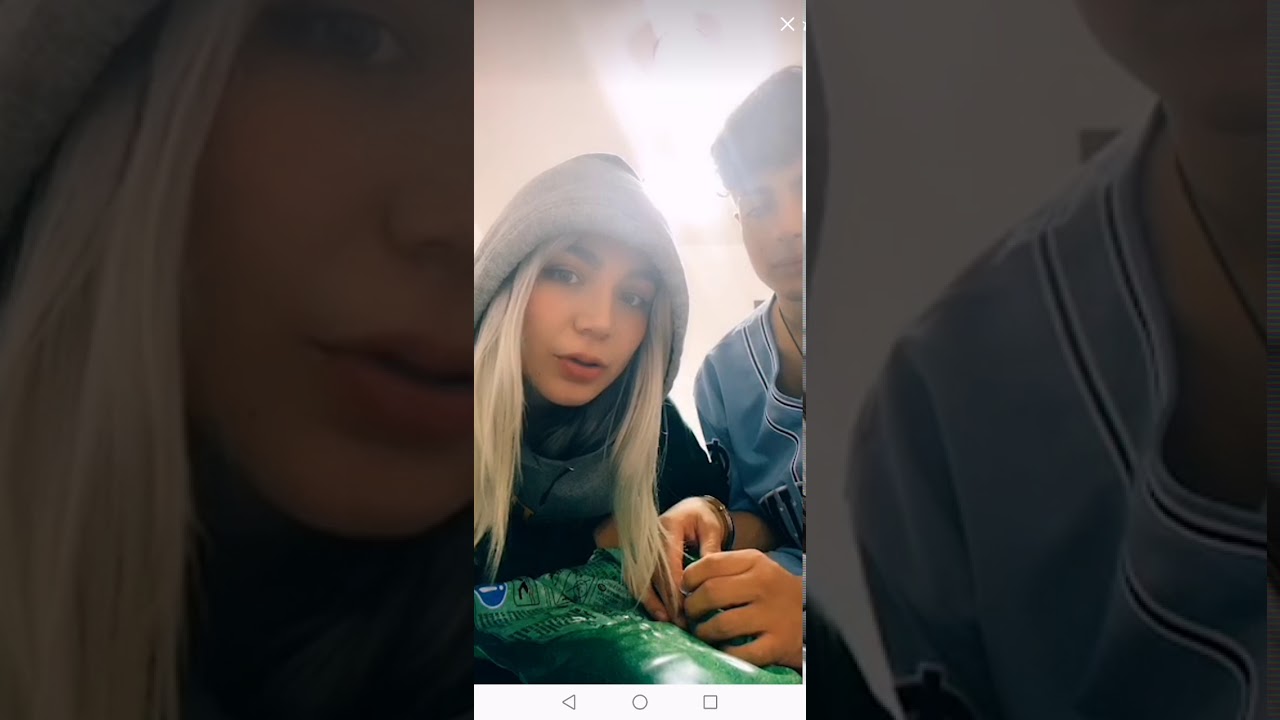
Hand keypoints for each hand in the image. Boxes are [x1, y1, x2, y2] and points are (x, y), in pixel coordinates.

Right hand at [638, 497, 726, 625]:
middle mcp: (649, 538)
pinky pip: (637, 581)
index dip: (674, 585)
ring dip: (653, 602)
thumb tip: (711, 578)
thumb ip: (711, 549)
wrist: (692, 510)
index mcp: (668, 527)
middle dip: (666, 599)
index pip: (667, 560)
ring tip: (668, 621)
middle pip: (653, 573)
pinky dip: (647, 598)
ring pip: (641, 579)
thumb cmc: (703, 519)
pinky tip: (659, 613)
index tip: (685, 606)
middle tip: (680, 621)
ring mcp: (642, 549)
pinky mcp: (641, 560)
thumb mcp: (712, 529)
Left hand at [682, 549, 803, 669]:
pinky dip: (725, 651)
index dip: (688, 579)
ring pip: (721, 625)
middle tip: (690, 614)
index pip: (709, 564)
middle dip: (691, 607)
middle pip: (710, 593)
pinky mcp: (777, 644)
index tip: (685, 590)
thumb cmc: (771, 589)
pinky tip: (724, 647)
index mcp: (754, 562)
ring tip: (703, 632)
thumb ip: (723, 569)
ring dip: (703, 632)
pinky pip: (740, 652)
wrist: (810, 613)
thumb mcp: (753, 567)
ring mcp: (772, 615)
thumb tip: (684, 582)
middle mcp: (764, 585)